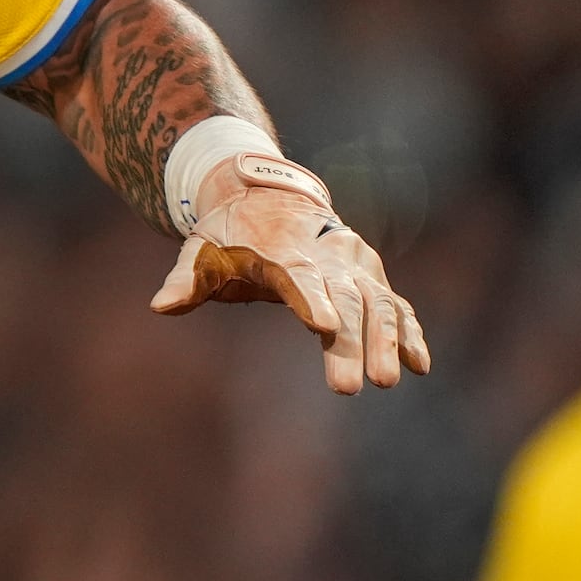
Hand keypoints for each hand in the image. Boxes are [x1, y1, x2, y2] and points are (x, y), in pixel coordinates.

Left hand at [149, 152, 429, 394]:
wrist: (266, 194)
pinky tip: (420, 365)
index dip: (310, 301)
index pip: (298, 278)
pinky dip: (410, 332)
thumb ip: (187, 280)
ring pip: (377, 304)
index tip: (322, 327)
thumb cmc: (229, 233)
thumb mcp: (201, 249)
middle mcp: (325, 256)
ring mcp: (353, 265)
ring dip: (387, 342)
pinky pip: (395, 305)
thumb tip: (160, 306)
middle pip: (344, 300)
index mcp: (281, 250)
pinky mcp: (370, 277)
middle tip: (355, 386)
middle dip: (351, 343)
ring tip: (388, 380)